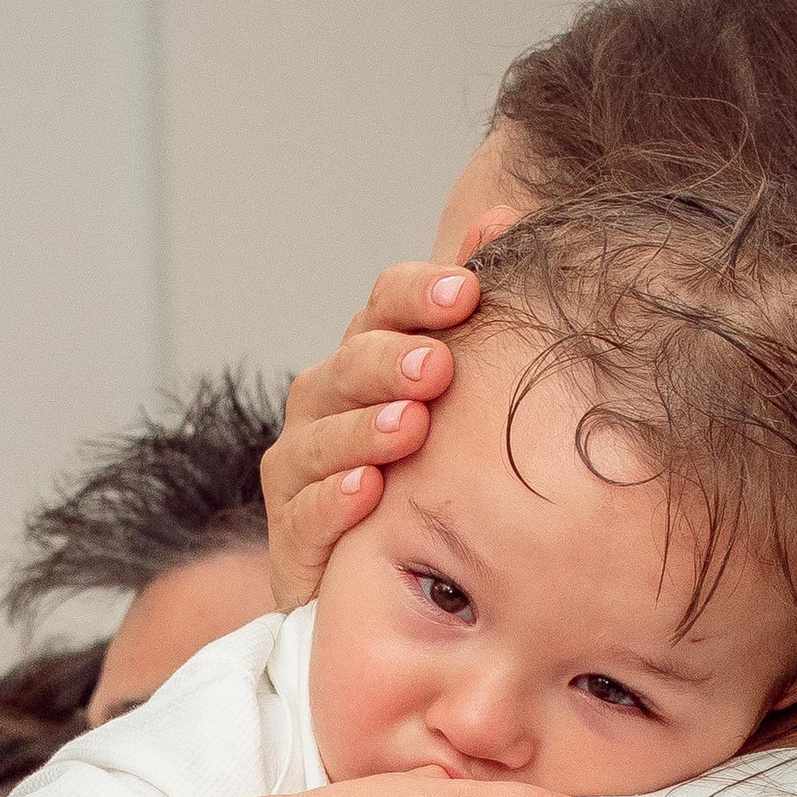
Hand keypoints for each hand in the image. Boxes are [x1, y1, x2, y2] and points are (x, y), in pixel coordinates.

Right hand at [263, 223, 517, 610]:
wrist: (372, 580)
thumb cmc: (419, 474)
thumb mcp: (449, 393)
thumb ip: (464, 312)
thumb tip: (506, 216)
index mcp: (364, 360)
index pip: (382, 307)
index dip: (419, 295)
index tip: (469, 291)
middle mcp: (323, 404)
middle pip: (347, 366)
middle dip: (390, 362)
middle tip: (438, 366)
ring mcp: (299, 469)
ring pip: (322, 438)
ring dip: (365, 429)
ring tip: (409, 428)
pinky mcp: (289, 536)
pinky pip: (305, 513)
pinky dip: (333, 500)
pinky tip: (366, 492)